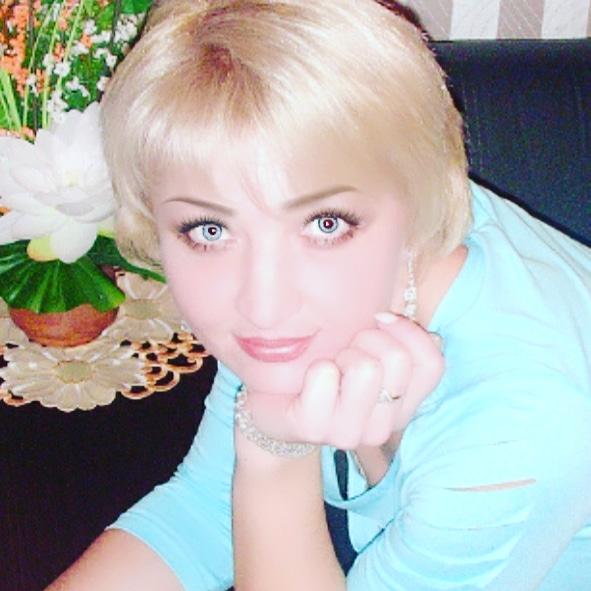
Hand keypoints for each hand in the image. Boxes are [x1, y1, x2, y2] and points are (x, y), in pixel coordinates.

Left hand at [239, 313, 443, 451]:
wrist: (276, 405)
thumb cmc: (327, 372)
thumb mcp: (367, 352)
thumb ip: (396, 338)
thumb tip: (408, 324)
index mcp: (403, 405)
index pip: (432, 363)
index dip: (409, 331)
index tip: (379, 318)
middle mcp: (384, 425)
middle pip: (398, 359)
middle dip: (368, 339)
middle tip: (346, 351)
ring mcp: (350, 433)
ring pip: (367, 369)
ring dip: (343, 355)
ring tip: (329, 367)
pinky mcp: (314, 429)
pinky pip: (325, 376)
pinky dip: (314, 368)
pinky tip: (307, 381)